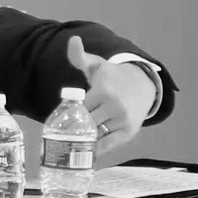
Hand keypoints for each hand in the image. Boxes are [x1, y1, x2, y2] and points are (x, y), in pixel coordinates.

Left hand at [66, 36, 156, 155]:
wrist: (141, 84)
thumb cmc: (112, 75)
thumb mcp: (96, 64)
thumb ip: (80, 56)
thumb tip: (73, 40)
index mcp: (103, 90)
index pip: (78, 108)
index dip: (66, 115)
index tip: (56, 122)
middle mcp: (115, 106)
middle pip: (85, 124)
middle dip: (72, 131)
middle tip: (57, 138)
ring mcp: (123, 120)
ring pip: (96, 135)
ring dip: (82, 143)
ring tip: (67, 150)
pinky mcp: (129, 132)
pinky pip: (109, 145)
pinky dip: (97, 152)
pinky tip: (85, 157)